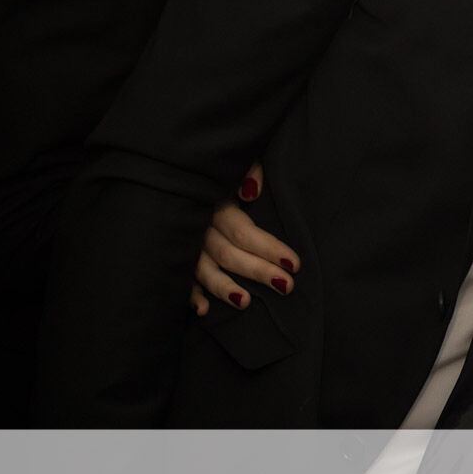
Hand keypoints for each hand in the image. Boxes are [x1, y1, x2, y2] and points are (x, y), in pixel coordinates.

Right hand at [188, 162, 299, 314]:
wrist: (185, 170)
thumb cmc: (225, 171)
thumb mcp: (238, 162)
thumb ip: (249, 171)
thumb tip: (251, 192)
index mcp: (216, 205)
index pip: (243, 231)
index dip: (268, 247)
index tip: (294, 263)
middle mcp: (199, 227)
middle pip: (228, 254)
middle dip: (257, 271)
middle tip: (286, 285)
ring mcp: (186, 244)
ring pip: (204, 270)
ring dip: (223, 288)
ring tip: (245, 302)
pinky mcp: (179, 256)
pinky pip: (181, 280)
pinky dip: (191, 295)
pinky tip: (204, 311)